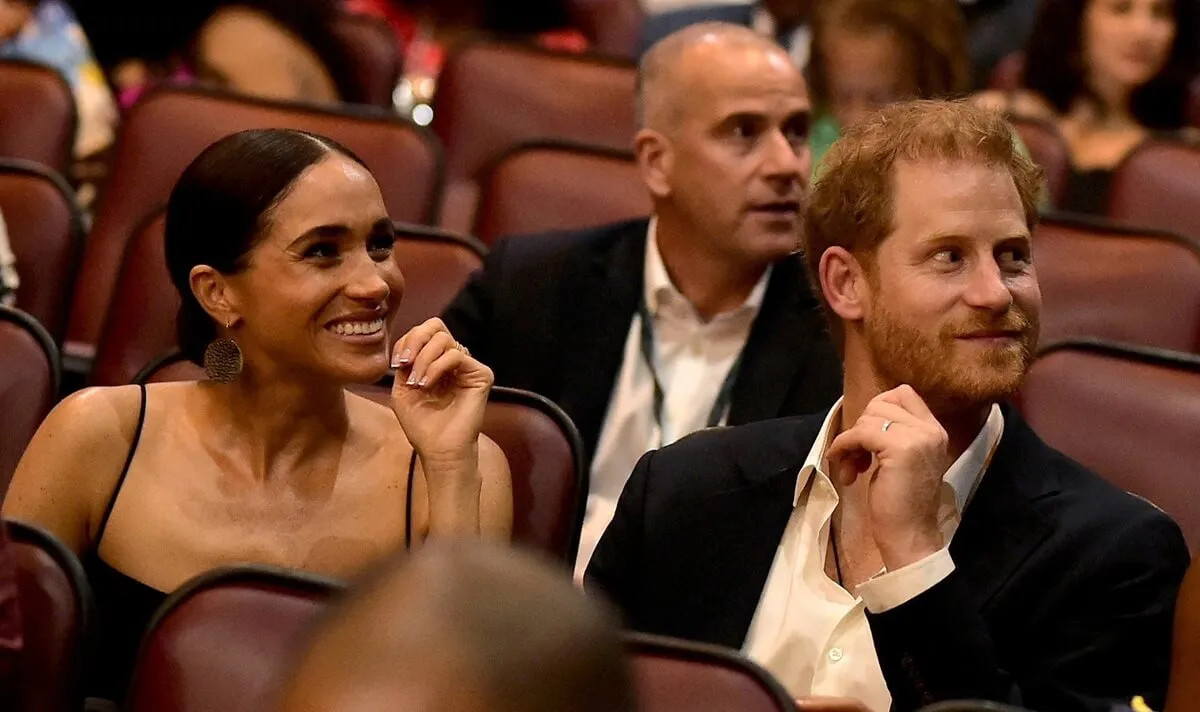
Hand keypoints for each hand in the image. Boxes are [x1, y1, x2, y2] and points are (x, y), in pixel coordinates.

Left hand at [390, 318, 491, 470]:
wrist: (439, 450)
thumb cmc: (422, 425)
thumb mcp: (402, 389)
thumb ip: (404, 363)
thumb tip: (408, 344)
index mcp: (436, 361)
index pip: (423, 333)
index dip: (406, 341)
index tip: (396, 365)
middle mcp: (454, 360)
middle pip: (435, 326)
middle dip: (415, 340)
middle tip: (405, 362)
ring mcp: (468, 366)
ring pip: (444, 339)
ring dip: (423, 359)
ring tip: (417, 383)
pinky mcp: (481, 374)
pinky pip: (456, 355)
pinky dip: (436, 367)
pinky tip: (428, 384)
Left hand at [826, 385, 951, 569]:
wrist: (911, 537)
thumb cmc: (901, 505)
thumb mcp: (901, 461)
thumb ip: (892, 436)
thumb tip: (864, 419)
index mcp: (934, 431)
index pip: (903, 394)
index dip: (877, 409)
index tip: (866, 437)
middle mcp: (930, 430)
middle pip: (881, 403)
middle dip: (860, 427)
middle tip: (856, 458)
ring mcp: (918, 437)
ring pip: (868, 417)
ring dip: (850, 442)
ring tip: (851, 470)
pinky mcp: (900, 448)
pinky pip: (859, 433)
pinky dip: (843, 447)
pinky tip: (846, 471)